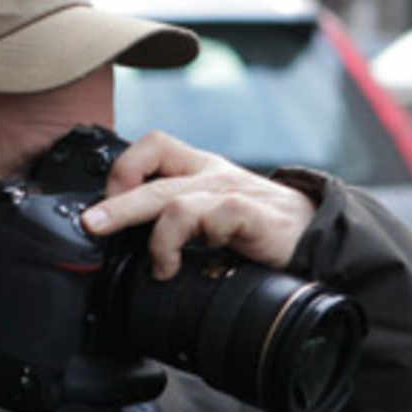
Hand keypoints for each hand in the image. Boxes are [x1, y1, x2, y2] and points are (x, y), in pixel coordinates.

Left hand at [80, 131, 315, 276]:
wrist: (318, 234)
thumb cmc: (258, 227)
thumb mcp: (210, 215)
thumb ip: (175, 220)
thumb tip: (122, 243)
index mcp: (197, 168)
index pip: (152, 146)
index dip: (123, 170)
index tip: (108, 208)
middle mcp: (210, 174)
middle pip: (152, 173)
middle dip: (116, 201)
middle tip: (93, 225)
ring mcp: (231, 192)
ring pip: (176, 199)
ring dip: (154, 235)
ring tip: (157, 264)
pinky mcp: (254, 215)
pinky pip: (217, 216)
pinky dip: (197, 238)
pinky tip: (196, 262)